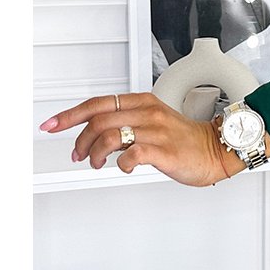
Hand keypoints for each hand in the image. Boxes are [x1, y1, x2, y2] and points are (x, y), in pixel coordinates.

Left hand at [38, 91, 230, 186]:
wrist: (216, 150)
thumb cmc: (185, 140)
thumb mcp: (152, 123)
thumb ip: (125, 125)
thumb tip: (96, 135)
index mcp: (143, 102)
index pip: (98, 103)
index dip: (70, 114)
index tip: (53, 124)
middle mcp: (148, 113)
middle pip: (98, 120)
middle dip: (79, 140)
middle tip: (78, 154)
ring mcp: (156, 131)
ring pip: (110, 136)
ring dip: (95, 153)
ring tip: (97, 163)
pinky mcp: (164, 151)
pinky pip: (131, 155)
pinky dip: (120, 164)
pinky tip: (123, 167)